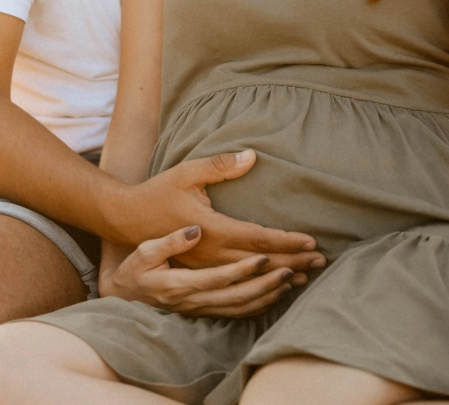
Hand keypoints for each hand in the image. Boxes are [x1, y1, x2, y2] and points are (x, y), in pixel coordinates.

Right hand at [101, 225, 297, 316]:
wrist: (122, 293)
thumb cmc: (135, 264)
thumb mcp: (145, 247)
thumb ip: (171, 240)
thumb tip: (195, 230)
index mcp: (182, 279)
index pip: (223, 272)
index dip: (250, 265)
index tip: (274, 253)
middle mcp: (194, 298)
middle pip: (242, 291)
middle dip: (276, 277)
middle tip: (304, 263)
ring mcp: (200, 308)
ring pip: (243, 305)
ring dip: (272, 292)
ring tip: (298, 277)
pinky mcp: (203, 311)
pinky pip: (237, 313)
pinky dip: (260, 305)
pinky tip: (277, 294)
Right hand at [116, 151, 325, 273]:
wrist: (127, 220)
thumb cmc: (158, 192)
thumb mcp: (187, 172)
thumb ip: (220, 166)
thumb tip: (252, 156)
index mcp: (212, 229)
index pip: (258, 238)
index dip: (287, 241)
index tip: (311, 241)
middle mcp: (211, 254)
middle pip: (261, 263)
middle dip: (293, 262)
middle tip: (322, 261)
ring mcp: (205, 269)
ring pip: (250, 282)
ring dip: (280, 279)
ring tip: (307, 277)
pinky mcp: (199, 275)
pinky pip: (234, 291)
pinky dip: (259, 291)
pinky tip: (275, 290)